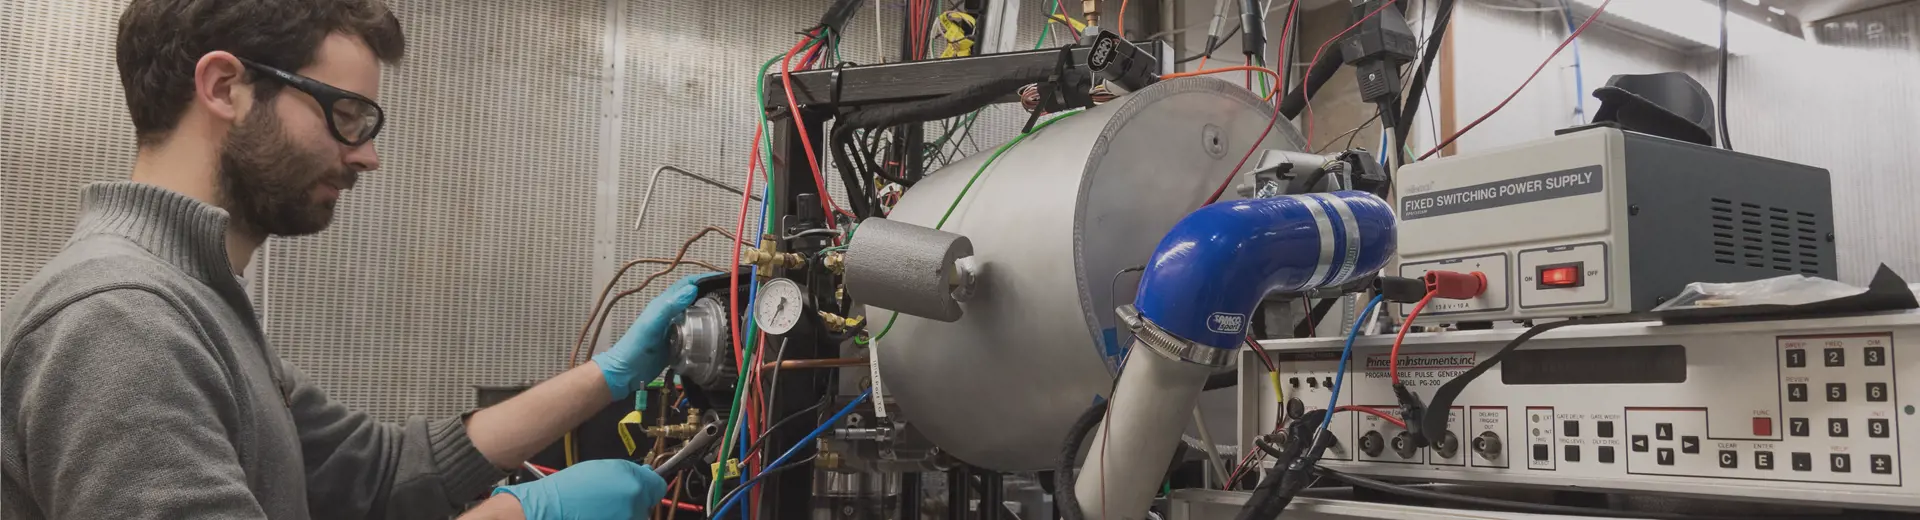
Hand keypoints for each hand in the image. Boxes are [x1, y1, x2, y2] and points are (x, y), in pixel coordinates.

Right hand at [493, 460, 667, 519]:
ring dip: (625, 512)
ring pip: (636, 516)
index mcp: (634, 486)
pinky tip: (598, 514)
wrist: (550, 509)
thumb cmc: (571, 488)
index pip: (658, 486)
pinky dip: (615, 517)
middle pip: (647, 503)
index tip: (644, 485)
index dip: (650, 484)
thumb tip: (646, 474)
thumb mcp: (604, 468)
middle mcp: (635, 507)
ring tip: (602, 507)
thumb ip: (630, 471)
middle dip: (635, 500)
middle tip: (613, 496)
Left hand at [594, 273, 721, 396]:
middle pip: (694, 297)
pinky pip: (695, 331)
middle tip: (729, 295)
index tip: (721, 278)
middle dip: (710, 292)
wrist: (627, 371)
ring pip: (696, 314)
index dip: (702, 278)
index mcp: (664, 304)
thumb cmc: (635, 347)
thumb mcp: (652, 324)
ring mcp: (675, 328)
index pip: (686, 284)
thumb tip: (692, 289)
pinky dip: (706, 329)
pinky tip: (716, 333)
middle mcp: (671, 313)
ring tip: (728, 312)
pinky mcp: (678, 342)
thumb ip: (669, 306)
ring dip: (709, 310)